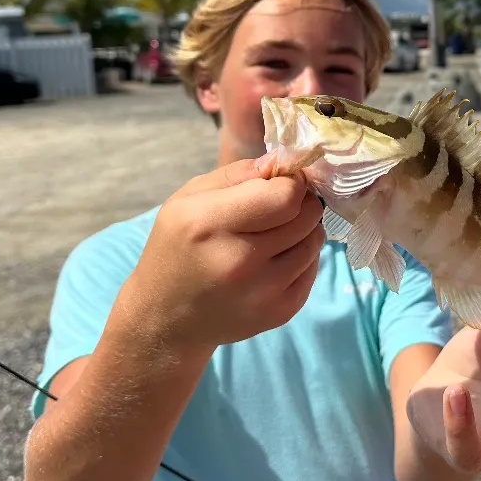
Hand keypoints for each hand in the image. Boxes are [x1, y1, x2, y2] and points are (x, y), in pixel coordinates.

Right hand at [131, 155, 324, 349]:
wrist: (166, 317)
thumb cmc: (177, 247)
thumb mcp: (188, 198)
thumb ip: (237, 174)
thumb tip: (280, 162)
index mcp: (210, 223)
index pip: (284, 196)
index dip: (290, 183)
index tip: (281, 183)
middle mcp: (240, 260)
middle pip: (306, 216)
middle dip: (301, 203)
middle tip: (281, 206)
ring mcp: (264, 291)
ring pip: (314, 241)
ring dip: (303, 230)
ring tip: (276, 232)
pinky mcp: (282, 312)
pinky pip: (313, 269)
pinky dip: (302, 257)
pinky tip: (276, 258)